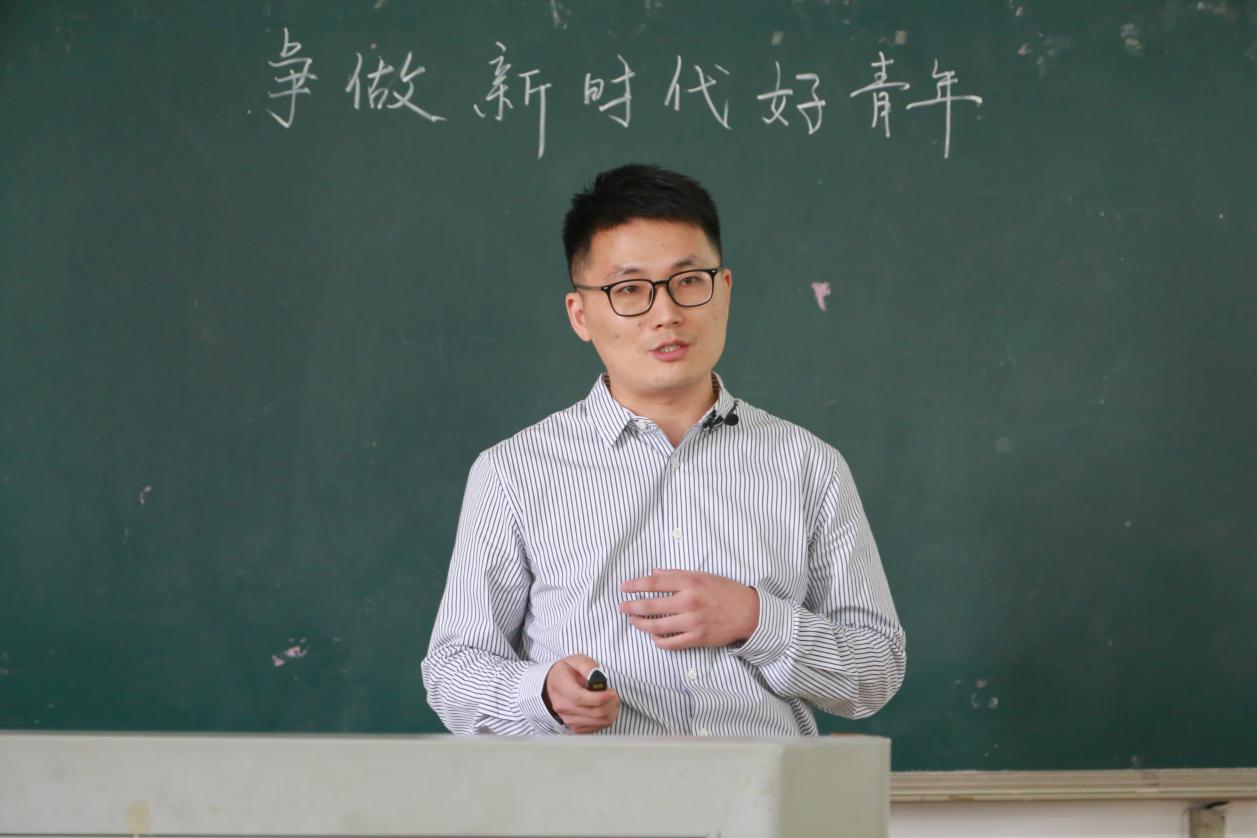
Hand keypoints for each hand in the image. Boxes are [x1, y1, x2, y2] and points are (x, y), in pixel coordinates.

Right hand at [543, 654, 619, 733]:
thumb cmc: (567, 673)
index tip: (611, 692)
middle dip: (611, 703)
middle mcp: (563, 706)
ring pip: (599, 722)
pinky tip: (605, 708)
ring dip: (611, 711)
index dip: (600, 697)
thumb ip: (587, 666)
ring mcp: (568, 719)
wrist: (553, 686)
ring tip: (611, 700)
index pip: (581, 698)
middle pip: (594, 712)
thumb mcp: (576, 661)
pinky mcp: (576, 728)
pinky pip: (598, 728)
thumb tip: (596, 675)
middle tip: (613, 693)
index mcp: (561, 686)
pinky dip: (606, 718)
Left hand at [619, 569, 759, 649]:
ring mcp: (692, 622)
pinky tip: (653, 636)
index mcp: (690, 582)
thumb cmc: (725, 591)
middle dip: (631, 606)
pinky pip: (670, 643)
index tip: (624, 587)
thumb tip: (654, 572)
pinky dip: (658, 640)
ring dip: (640, 624)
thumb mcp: (702, 575)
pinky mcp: (697, 638)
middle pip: (650, 605)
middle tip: (622, 607)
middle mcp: (689, 601)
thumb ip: (677, 574)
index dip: (635, 585)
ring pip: (656, 626)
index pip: (654, 582)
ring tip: (633, 621)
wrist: (748, 612)